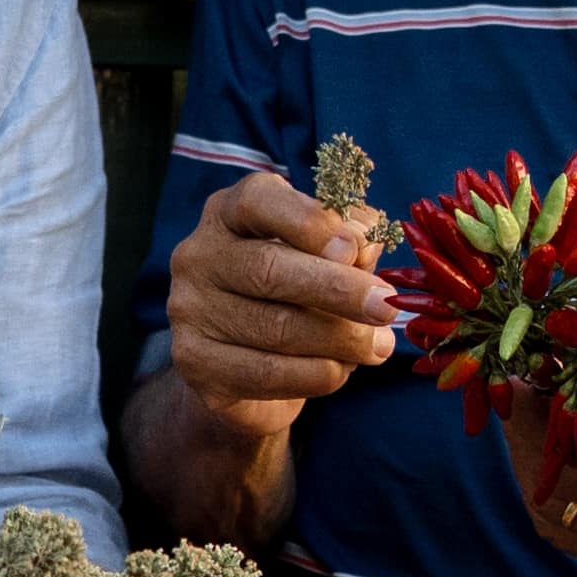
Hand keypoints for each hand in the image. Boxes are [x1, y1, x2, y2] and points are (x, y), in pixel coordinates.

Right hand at [163, 171, 396, 445]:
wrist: (246, 366)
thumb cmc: (296, 293)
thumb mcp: (326, 254)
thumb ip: (349, 241)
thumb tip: (366, 241)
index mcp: (228, 213)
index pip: (259, 202)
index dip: (310, 222)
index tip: (355, 249)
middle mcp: (198, 255)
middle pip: (269, 269)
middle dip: (337, 290)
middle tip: (386, 308)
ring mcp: (190, 311)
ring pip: (275, 327)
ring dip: (338, 340)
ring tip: (378, 347)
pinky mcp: (195, 363)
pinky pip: (267, 372)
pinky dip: (316, 374)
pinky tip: (340, 371)